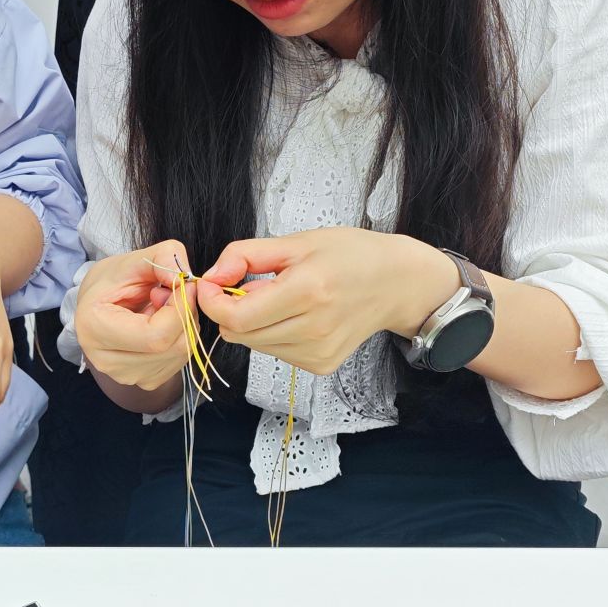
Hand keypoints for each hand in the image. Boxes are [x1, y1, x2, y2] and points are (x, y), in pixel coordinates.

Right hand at [73, 242, 196, 391]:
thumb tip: (187, 278)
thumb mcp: (135, 259)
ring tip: (160, 307)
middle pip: (172, 347)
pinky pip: (179, 361)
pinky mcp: (143, 381)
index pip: (156, 336)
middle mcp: (107, 361)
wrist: (98, 304)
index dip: (180, 308)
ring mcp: (126, 376)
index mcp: (95, 328)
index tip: (183, 284)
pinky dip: (181, 338)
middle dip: (185, 315)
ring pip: (180, 354)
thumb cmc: (112, 281)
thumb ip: (165, 257)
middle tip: (170, 292)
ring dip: (184, 325)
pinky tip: (162, 324)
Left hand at [195, 230, 459, 375]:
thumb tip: (211, 276)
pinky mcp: (322, 365)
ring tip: (281, 299)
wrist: (396, 283)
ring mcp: (319, 352)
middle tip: (249, 285)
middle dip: (231, 309)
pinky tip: (297, 316)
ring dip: (253, 323)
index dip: (212, 302)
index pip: (236, 316)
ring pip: (254, 346)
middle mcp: (314, 328)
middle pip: (240, 334)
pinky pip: (275, 353)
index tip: (211, 284)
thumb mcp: (297, 241)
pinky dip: (274, 335)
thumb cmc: (350, 255)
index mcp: (308, 291)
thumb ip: (246, 255)